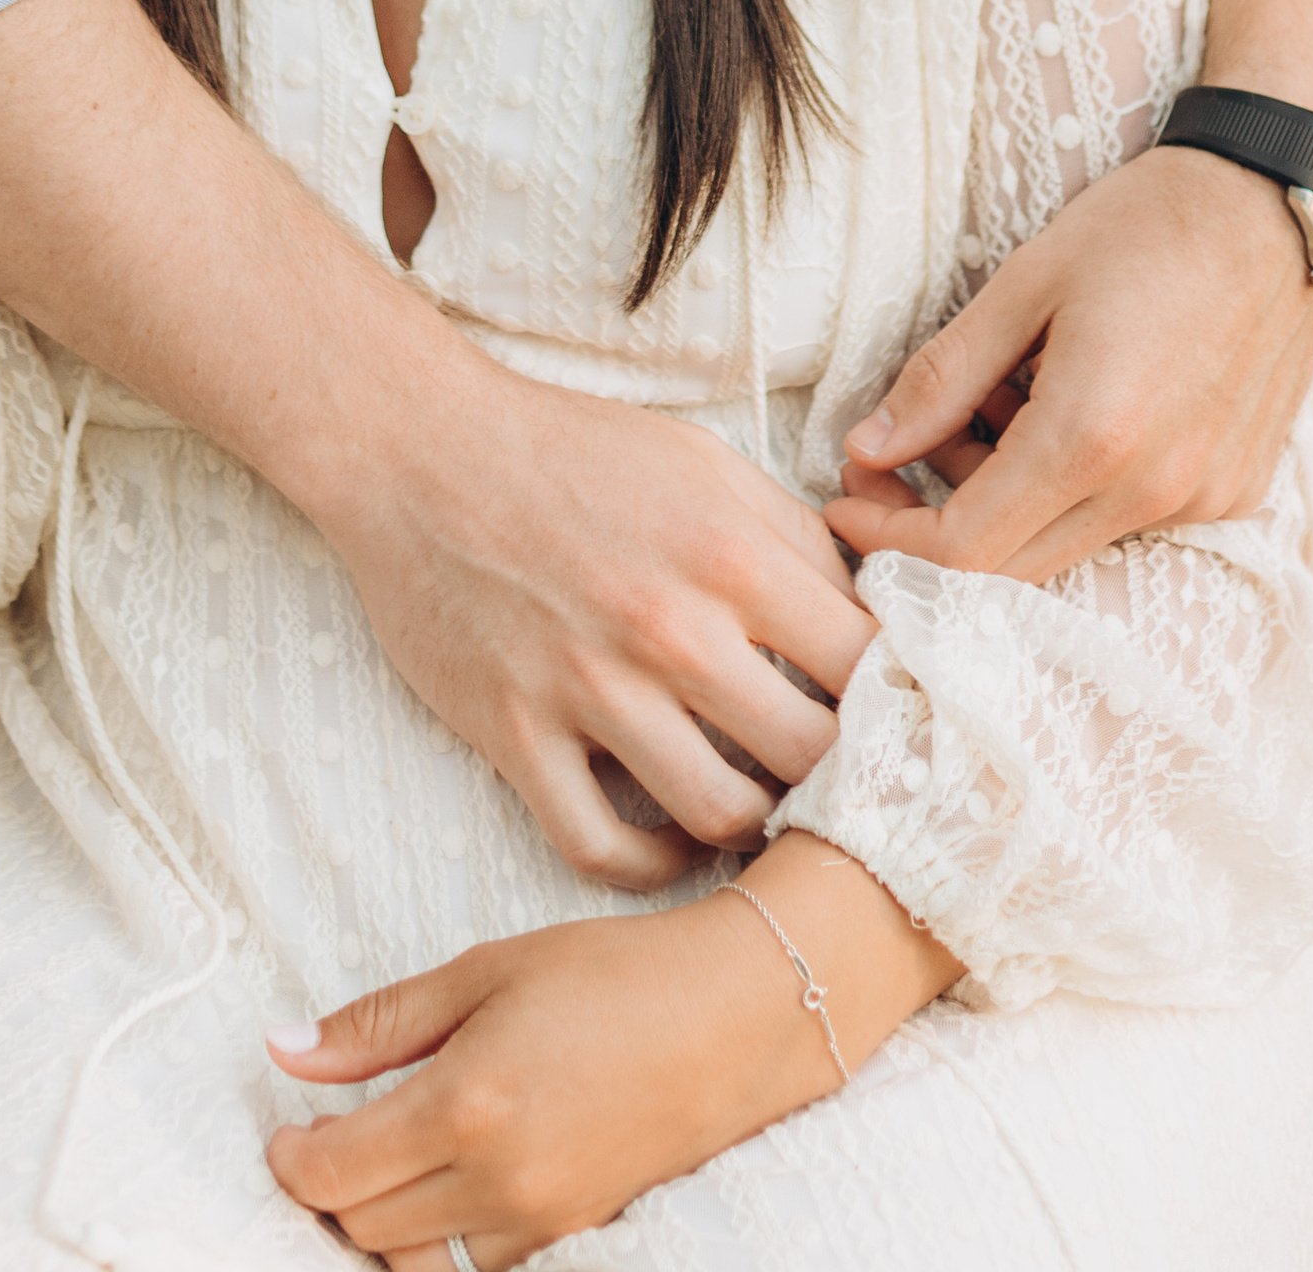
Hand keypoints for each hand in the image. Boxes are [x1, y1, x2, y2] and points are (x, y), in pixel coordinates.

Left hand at [262, 891, 823, 1263]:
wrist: (733, 1016)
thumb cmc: (610, 975)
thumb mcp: (485, 972)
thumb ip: (379, 1023)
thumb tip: (284, 1049)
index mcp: (463, 1104)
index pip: (332, 1174)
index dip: (289, 1159)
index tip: (286, 1129)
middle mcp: (496, 1180)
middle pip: (363, 1226)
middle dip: (330, 1188)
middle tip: (328, 1137)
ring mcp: (538, 1221)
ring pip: (414, 1261)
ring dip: (381, 1222)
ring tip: (385, 1162)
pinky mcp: (572, 1235)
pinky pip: (474, 1266)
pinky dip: (440, 1240)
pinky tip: (445, 1186)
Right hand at [320, 382, 868, 888]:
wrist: (418, 449)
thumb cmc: (568, 450)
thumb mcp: (701, 461)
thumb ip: (789, 536)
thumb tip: (869, 611)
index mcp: (726, 551)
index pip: (864, 664)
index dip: (894, 700)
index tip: (893, 719)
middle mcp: (666, 627)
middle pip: (808, 756)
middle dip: (836, 774)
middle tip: (834, 778)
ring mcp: (586, 688)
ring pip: (715, 815)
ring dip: (748, 823)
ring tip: (755, 804)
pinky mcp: (513, 732)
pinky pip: (599, 848)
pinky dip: (646, 863)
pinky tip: (667, 836)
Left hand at [825, 145, 1312, 585]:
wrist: (1277, 206)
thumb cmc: (1145, 225)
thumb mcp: (1023, 282)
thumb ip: (942, 377)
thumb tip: (867, 448)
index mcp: (1092, 437)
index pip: (965, 550)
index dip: (889, 534)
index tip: (844, 495)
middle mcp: (1155, 490)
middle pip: (1013, 566)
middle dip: (935, 519)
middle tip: (895, 452)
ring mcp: (1204, 499)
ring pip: (1069, 543)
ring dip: (1006, 498)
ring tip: (991, 400)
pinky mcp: (1235, 492)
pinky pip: (1128, 519)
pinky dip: (1072, 486)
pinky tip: (1058, 405)